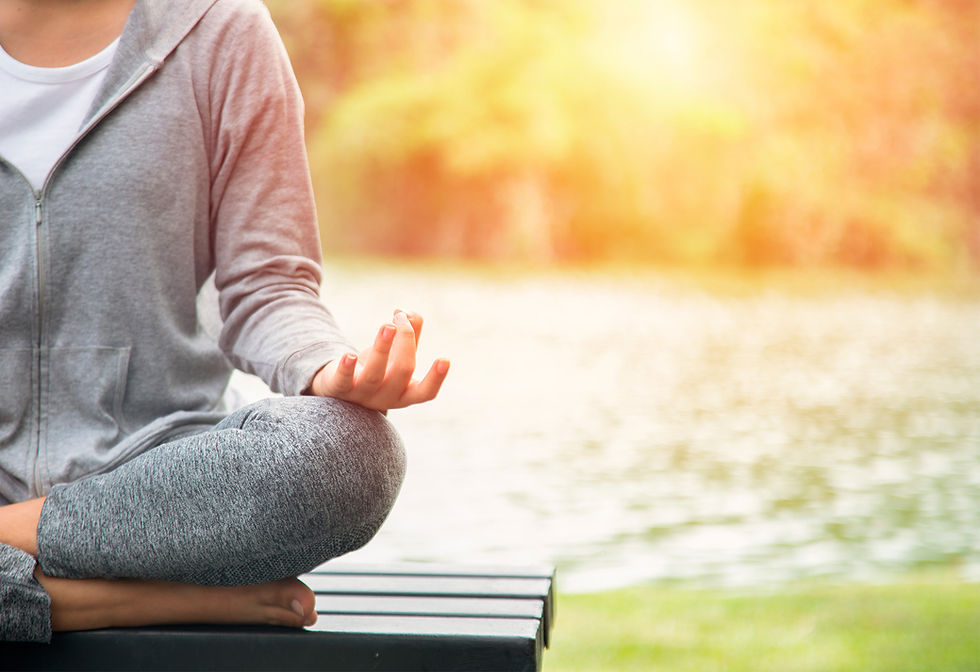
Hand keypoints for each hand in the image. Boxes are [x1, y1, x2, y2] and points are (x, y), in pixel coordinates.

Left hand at [309, 310, 449, 411]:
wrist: (337, 388)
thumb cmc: (374, 369)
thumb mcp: (394, 355)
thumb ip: (408, 336)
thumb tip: (411, 313)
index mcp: (404, 393)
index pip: (425, 392)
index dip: (436, 378)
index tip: (444, 359)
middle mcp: (385, 398)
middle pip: (402, 371)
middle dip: (406, 341)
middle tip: (401, 317)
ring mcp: (361, 395)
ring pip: (374, 374)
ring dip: (382, 347)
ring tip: (388, 324)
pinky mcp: (338, 389)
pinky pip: (342, 381)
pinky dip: (347, 367)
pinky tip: (350, 355)